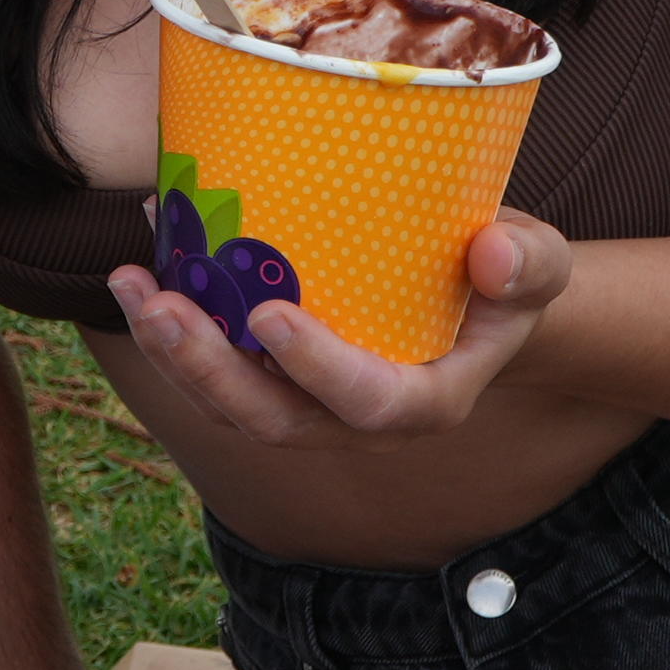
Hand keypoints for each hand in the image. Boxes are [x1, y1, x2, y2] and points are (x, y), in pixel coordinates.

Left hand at [109, 212, 576, 449]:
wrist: (474, 290)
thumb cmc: (505, 277)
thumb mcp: (539, 264)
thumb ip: (528, 263)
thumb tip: (492, 253)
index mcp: (423, 402)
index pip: (369, 405)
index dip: (318, 370)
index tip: (269, 314)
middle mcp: (351, 418)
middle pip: (271, 418)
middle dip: (208, 369)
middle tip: (160, 306)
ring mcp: (303, 399)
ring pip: (226, 398)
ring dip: (170, 350)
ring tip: (129, 284)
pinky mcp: (268, 371)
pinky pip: (212, 358)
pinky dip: (174, 313)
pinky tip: (144, 252)